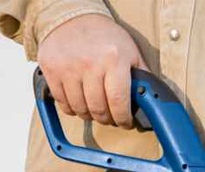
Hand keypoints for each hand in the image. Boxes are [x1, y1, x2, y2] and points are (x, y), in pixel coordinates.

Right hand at [38, 14, 146, 129]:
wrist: (72, 16)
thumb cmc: (104, 36)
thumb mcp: (129, 51)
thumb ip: (141, 77)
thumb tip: (151, 102)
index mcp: (113, 59)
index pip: (119, 103)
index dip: (123, 119)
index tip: (124, 122)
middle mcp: (90, 64)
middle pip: (99, 111)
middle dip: (108, 119)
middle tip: (110, 115)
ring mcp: (69, 68)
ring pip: (81, 111)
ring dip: (90, 114)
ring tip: (95, 105)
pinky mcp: (52, 72)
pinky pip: (64, 105)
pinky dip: (73, 108)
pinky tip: (79, 99)